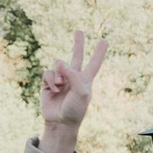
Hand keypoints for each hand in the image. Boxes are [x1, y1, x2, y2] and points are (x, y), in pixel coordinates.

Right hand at [38, 28, 108, 152]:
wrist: (60, 122)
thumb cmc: (75, 110)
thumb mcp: (81, 92)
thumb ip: (74, 75)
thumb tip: (61, 63)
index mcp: (86, 80)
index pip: (94, 63)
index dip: (99, 52)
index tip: (105, 40)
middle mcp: (74, 77)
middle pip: (76, 56)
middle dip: (78, 44)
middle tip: (79, 30)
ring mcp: (61, 79)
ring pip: (58, 64)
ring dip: (58, 74)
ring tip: (60, 86)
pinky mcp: (48, 82)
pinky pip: (47, 72)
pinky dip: (50, 79)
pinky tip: (53, 89)